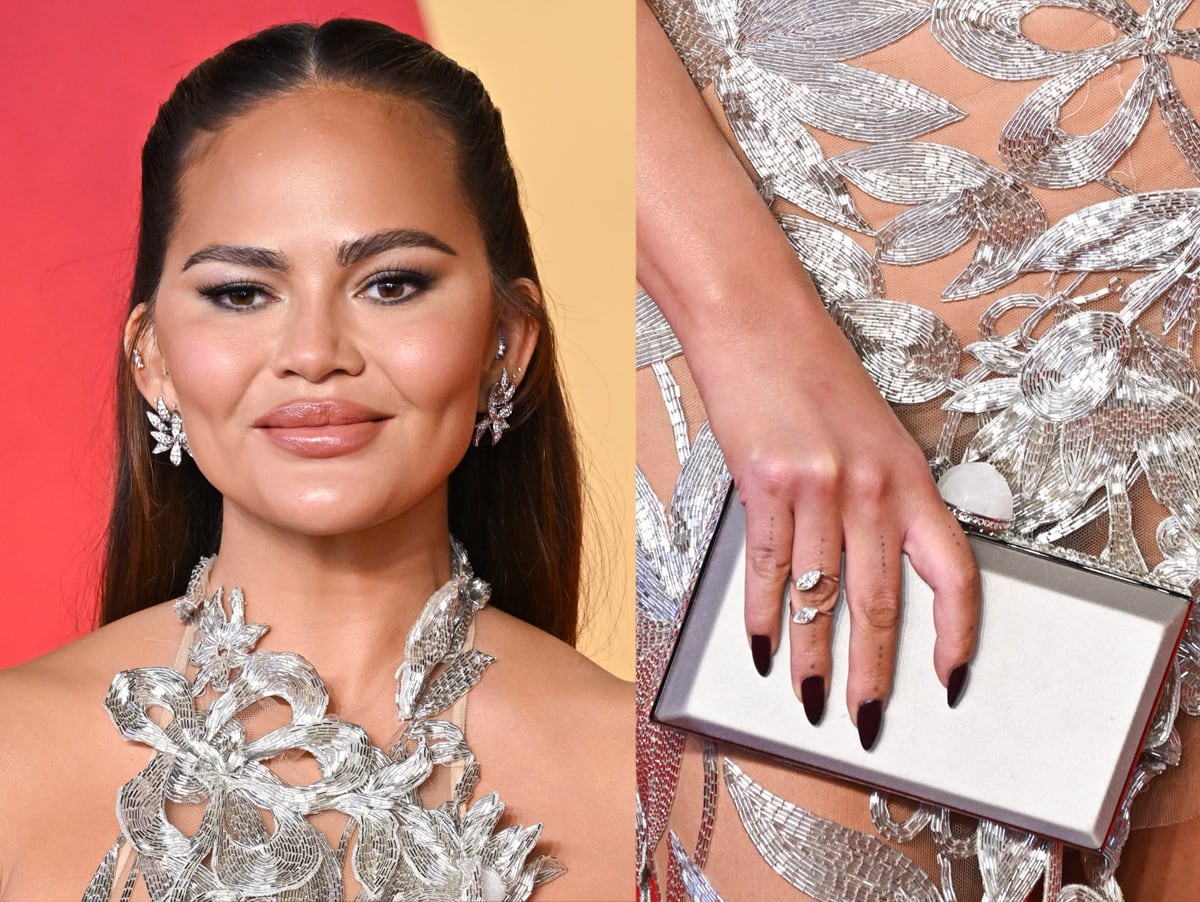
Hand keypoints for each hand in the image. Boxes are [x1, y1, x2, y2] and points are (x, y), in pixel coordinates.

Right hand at [694, 290, 979, 748]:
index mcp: (911, 474)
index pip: (953, 571)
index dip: (957, 634)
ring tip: (807, 698)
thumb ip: (877, 500)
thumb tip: (858, 574)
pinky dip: (761, 614)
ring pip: (820, 594)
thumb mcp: (870, 433)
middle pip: (881, 601)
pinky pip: (768, 566)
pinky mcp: (766, 481)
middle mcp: (873, 485)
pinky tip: (759, 645)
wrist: (756, 319)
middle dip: (874, 672)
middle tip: (866, 718)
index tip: (949, 677)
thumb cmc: (810, 372)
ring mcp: (820, 484)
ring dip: (811, 657)